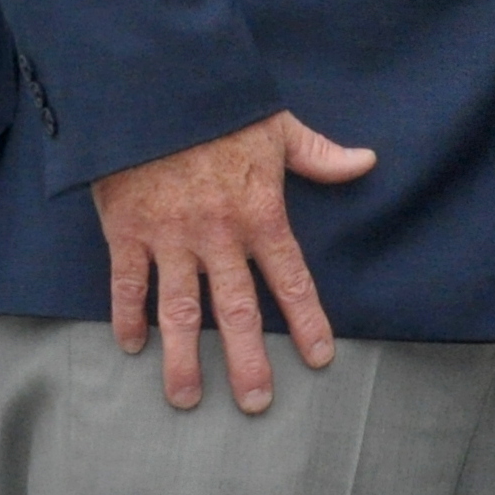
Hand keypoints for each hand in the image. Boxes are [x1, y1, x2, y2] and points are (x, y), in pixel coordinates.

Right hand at [90, 109, 376, 412]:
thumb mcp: (280, 128)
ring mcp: (170, 238)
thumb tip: (367, 162)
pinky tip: (130, 349)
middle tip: (257, 404)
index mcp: (260, 214)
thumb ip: (321, 155)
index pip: (291, 279)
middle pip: (236, 311)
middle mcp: (218, 236)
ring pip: (178, 312)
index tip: (320, 358)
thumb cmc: (222, 109)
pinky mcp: (127, 233)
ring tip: (189, 400)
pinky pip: (127, 285)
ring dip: (183, 359)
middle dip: (248, 361)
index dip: (307, 321)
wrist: (155, 90)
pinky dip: (126, 318)